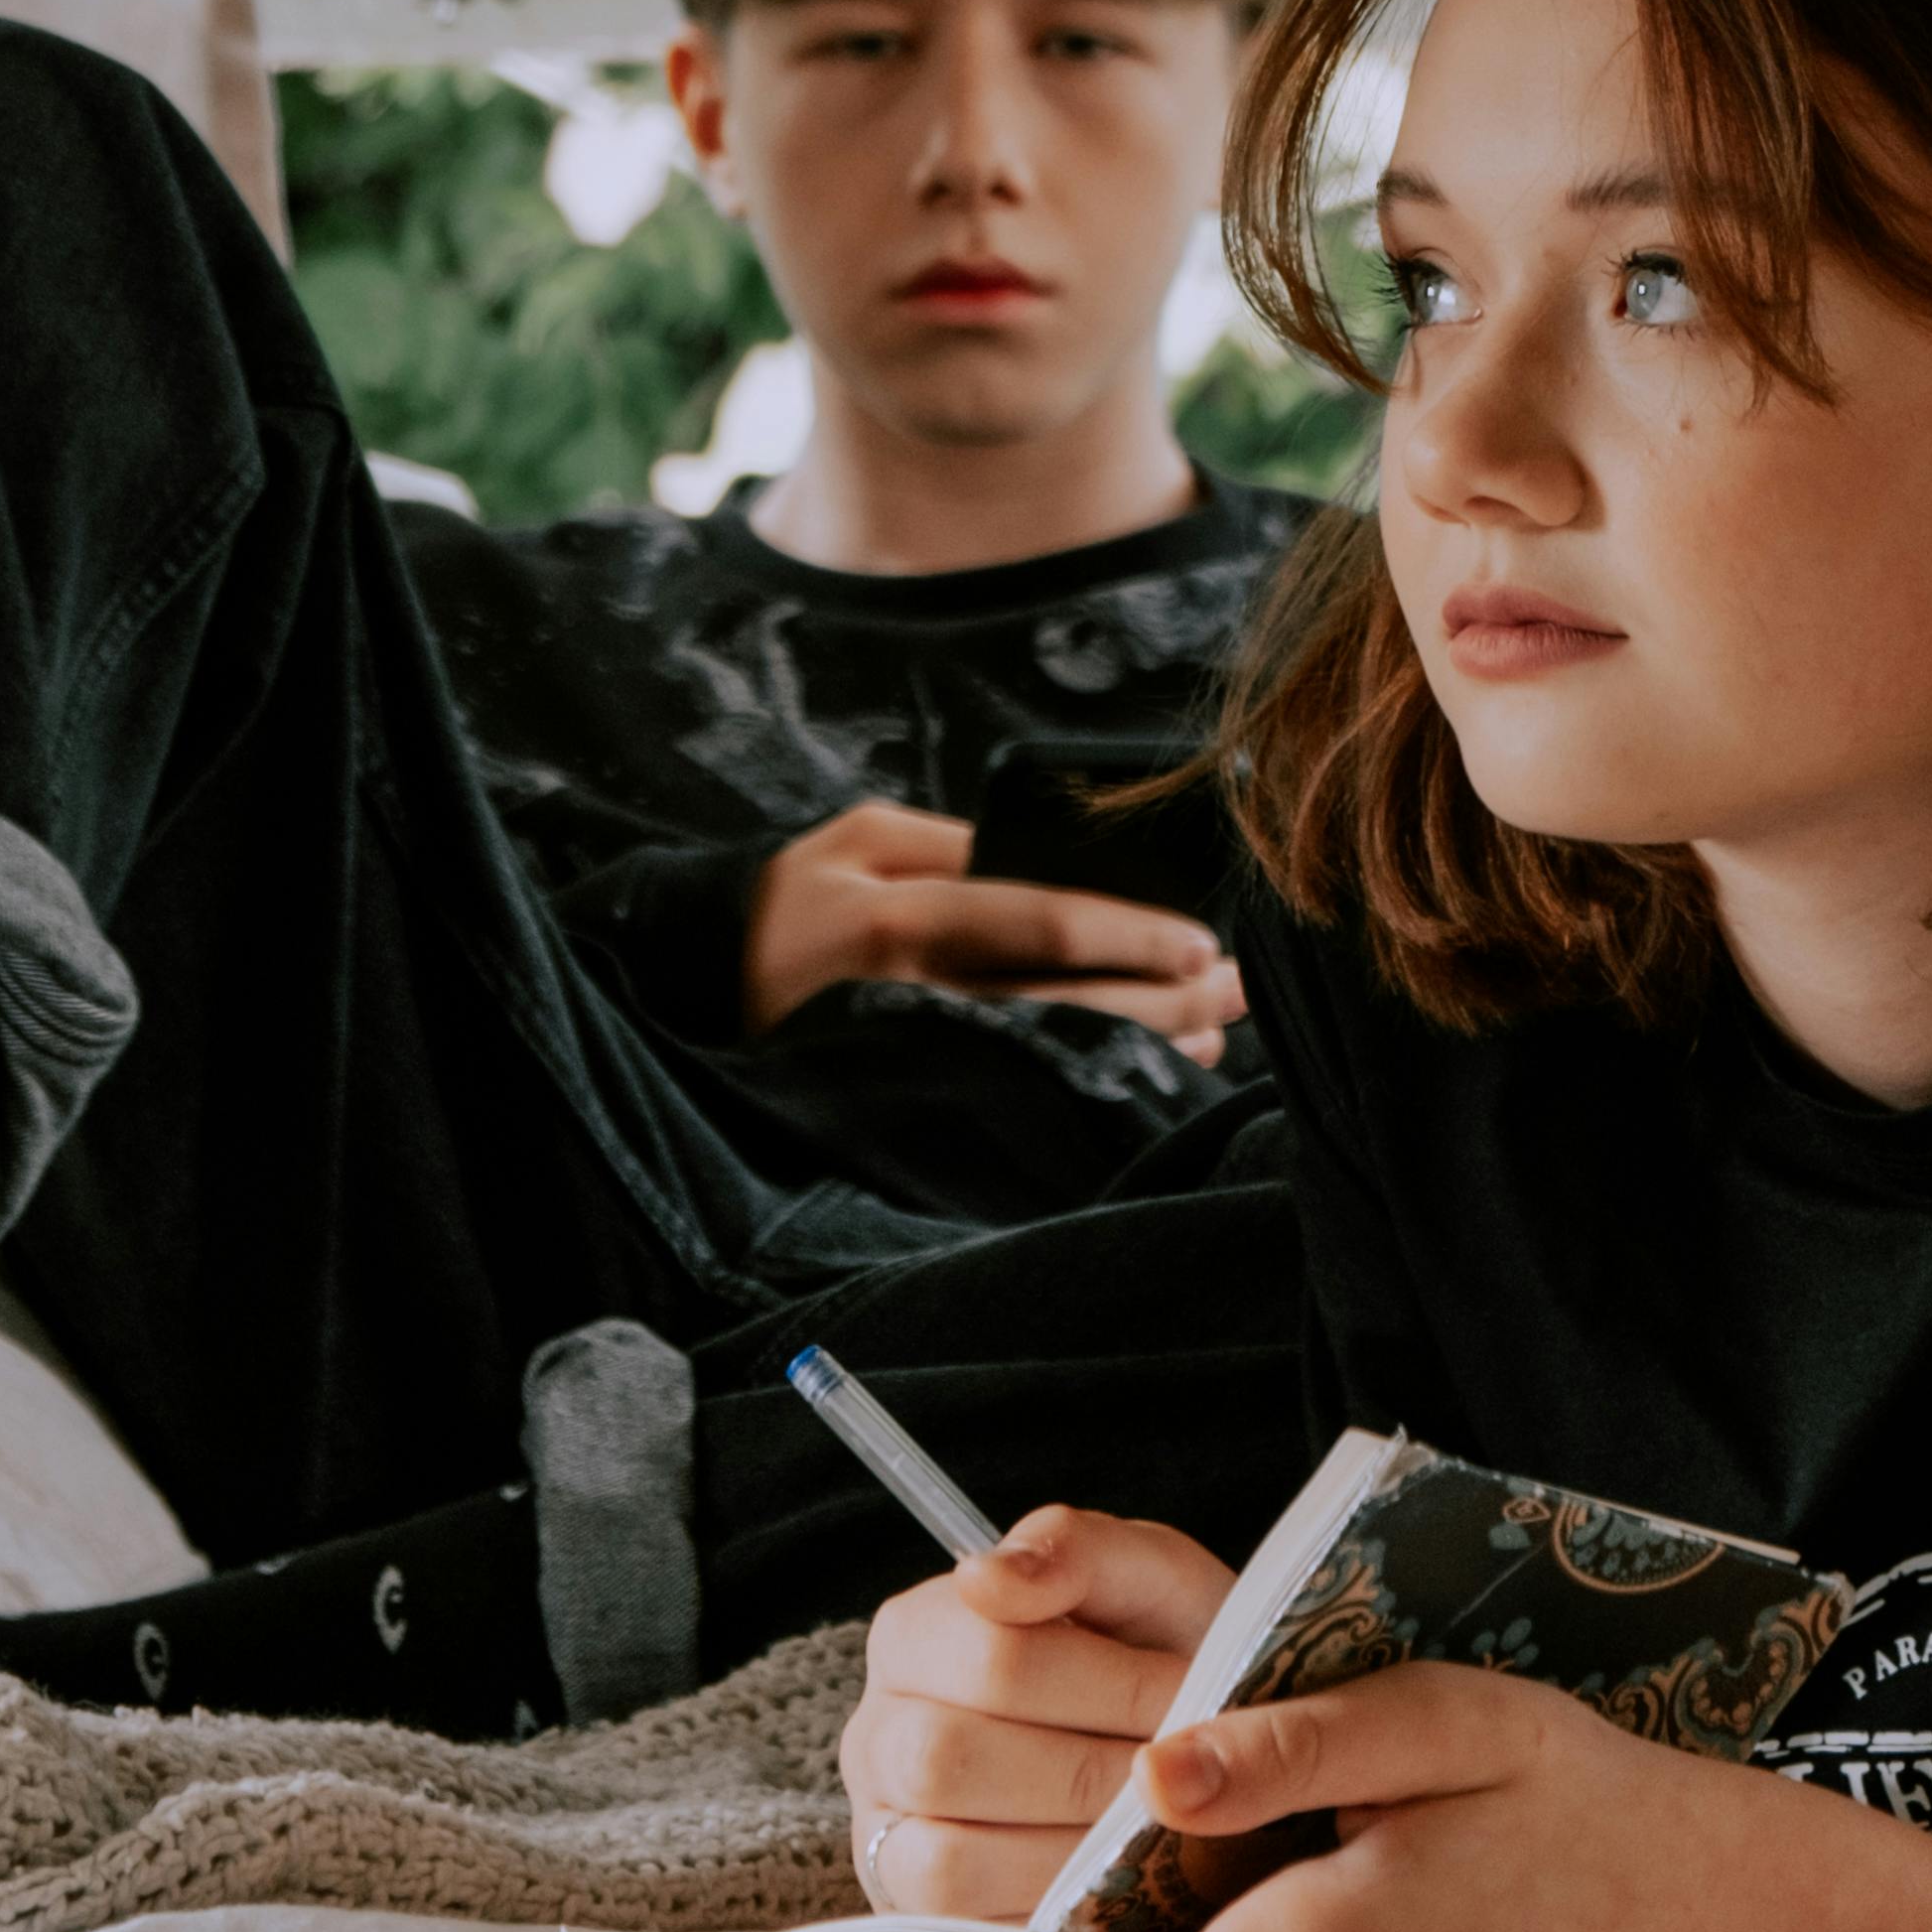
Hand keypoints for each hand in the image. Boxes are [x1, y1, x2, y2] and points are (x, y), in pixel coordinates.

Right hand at [744, 802, 1247, 1054]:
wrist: (695, 997)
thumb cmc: (785, 903)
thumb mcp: (855, 843)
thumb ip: (949, 845)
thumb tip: (1041, 859)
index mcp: (901, 924)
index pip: (1035, 926)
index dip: (1126, 936)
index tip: (1199, 941)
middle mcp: (922, 998)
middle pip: (1067, 1003)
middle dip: (1162, 1000)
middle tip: (1236, 987)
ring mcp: (927, 1052)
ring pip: (1058, 1052)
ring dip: (1145, 1043)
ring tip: (1215, 1030)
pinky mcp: (929, 1087)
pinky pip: (1031, 1084)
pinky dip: (1099, 1077)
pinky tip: (1152, 1070)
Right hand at [839, 1501, 1234, 1922]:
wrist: (1197, 1759)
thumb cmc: (1161, 1654)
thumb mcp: (1147, 1578)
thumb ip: (1076, 1549)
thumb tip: (984, 1576)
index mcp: (913, 1634)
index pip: (988, 1656)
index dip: (1108, 1683)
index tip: (1193, 1691)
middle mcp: (876, 1737)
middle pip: (949, 1759)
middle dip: (1091, 1770)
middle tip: (1182, 1772)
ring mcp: (885, 1839)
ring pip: (947, 1858)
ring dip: (1072, 1845)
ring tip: (1156, 1823)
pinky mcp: (918, 1928)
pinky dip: (1051, 1907)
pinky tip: (1116, 1874)